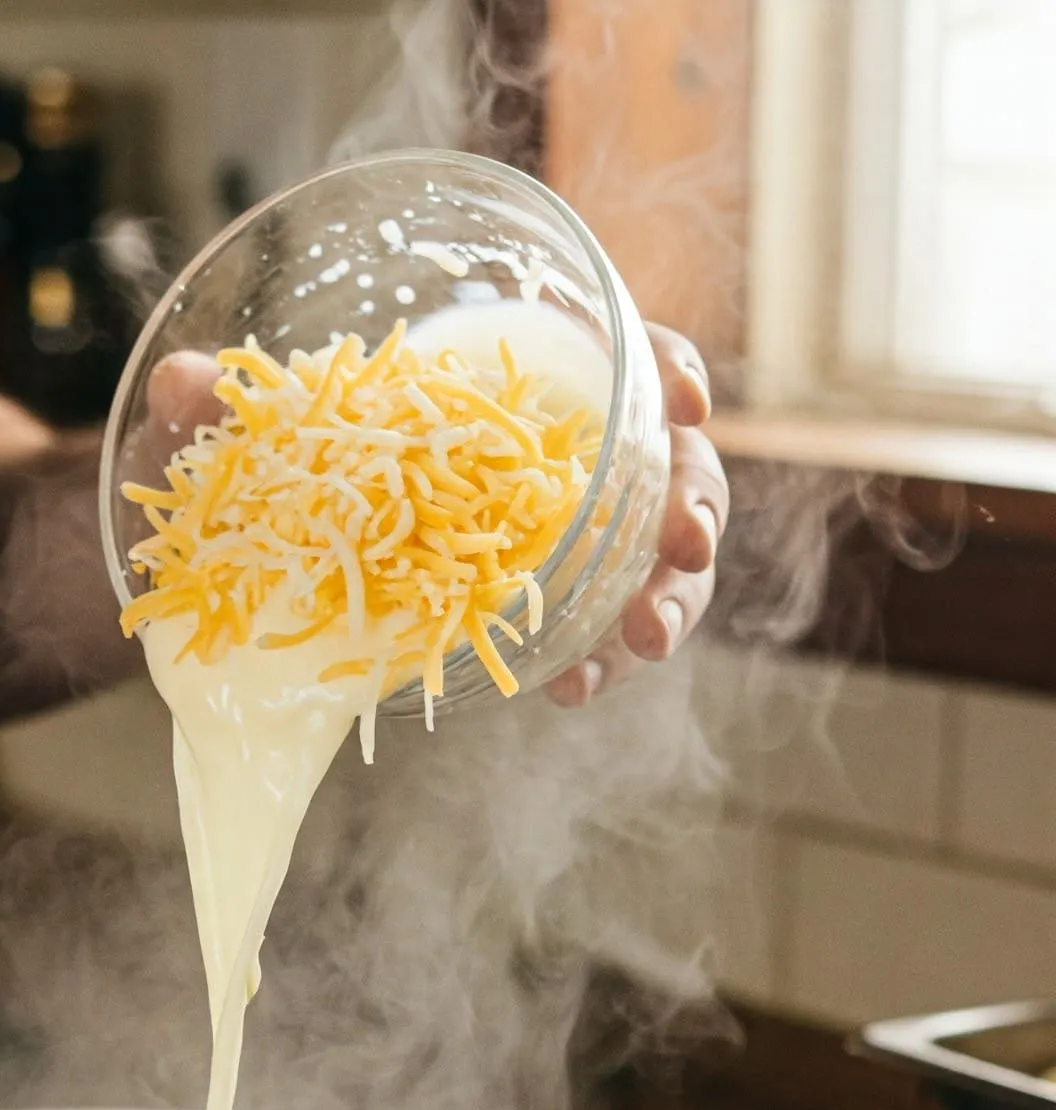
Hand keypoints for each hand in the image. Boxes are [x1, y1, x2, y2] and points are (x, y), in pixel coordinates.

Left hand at [143, 326, 729, 708]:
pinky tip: (569, 686)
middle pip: (665, 462)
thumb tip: (182, 382)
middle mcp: (552, 456)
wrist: (254, 568)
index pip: (624, 355)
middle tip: (684, 545)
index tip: (681, 400)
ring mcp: (553, 539)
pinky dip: (596, 657)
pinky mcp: (532, 611)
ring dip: (667, 597)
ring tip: (637, 641)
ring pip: (651, 557)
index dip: (667, 370)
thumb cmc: (269, 479)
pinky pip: (592, 628)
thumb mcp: (238, 443)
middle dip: (692, 501)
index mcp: (514, 383)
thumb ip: (215, 409)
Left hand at [545, 324, 726, 705]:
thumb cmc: (569, 348)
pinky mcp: (574, 595)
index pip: (694, 491)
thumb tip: (689, 406)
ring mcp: (618, 559)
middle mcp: (651, 512)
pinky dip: (588, 671)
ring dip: (631, 649)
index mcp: (665, 454)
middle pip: (680, 569)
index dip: (694, 519)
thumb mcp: (612, 334)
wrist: (504, 371)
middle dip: (670, 603)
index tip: (685, 546)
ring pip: (647, 611)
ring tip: (598, 677)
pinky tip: (566, 688)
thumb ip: (658, 359)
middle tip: (651, 629)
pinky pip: (592, 643)